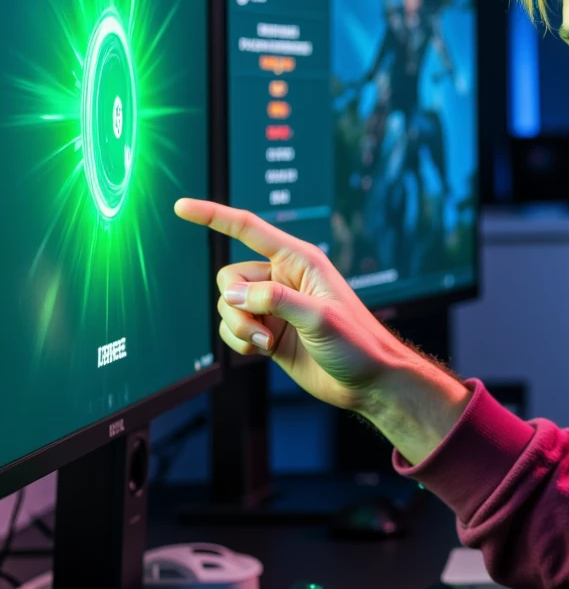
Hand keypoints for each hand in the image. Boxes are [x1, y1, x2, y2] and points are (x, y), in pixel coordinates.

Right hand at [174, 198, 403, 410]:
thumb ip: (274, 300)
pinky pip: (232, 328)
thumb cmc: (356, 342)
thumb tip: (231, 296)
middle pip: (230, 277)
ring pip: (227, 306)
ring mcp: (273, 306)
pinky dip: (238, 341)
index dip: (213, 216)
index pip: (248, 229)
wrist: (367, 380)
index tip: (181, 208)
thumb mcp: (319, 317)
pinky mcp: (267, 331)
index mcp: (299, 260)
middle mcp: (283, 278)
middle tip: (261, 327)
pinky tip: (263, 351)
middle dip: (235, 304)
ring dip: (239, 327)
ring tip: (267, 343)